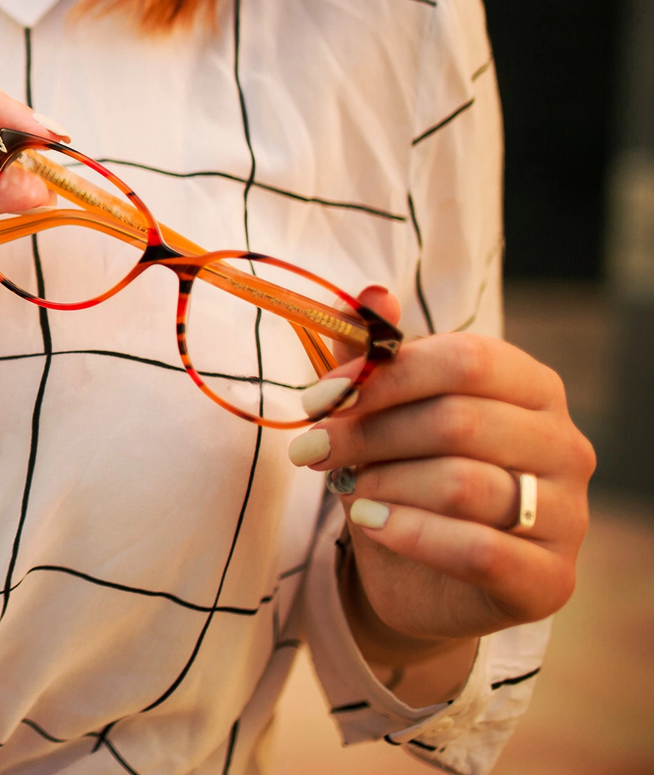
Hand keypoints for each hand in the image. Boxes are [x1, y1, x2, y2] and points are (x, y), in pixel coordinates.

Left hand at [291, 290, 594, 695]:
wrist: (421, 578)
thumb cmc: (408, 476)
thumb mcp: (384, 412)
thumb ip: (378, 357)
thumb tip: (373, 296)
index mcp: (532, 388)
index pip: (466, 360)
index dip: (384, 375)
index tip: (318, 397)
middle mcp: (565, 446)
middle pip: (458, 421)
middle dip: (367, 433)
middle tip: (310, 450)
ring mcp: (566, 516)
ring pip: (462, 485)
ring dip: (383, 484)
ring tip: (346, 490)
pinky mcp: (550, 580)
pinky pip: (476, 549)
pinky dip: (409, 533)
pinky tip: (370, 524)